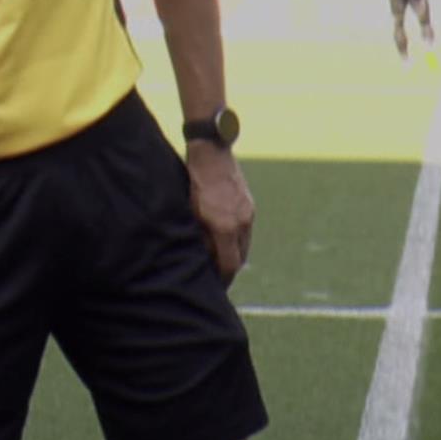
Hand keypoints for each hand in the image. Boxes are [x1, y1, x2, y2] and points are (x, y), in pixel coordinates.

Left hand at [189, 144, 255, 281]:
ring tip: (221, 260)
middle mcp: (241, 222)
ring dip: (234, 255)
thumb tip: (201, 258)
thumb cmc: (194, 182)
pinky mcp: (249, 204)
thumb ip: (199, 238)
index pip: (229, 265)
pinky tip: (226, 239)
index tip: (216, 287)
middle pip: (240, 258)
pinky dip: (237, 240)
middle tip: (217, 278)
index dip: (223, 280)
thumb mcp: (190, 213)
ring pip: (245, 244)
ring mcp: (248, 212)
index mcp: (225, 227)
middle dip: (229, 270)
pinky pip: (246, 230)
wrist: (212, 152)